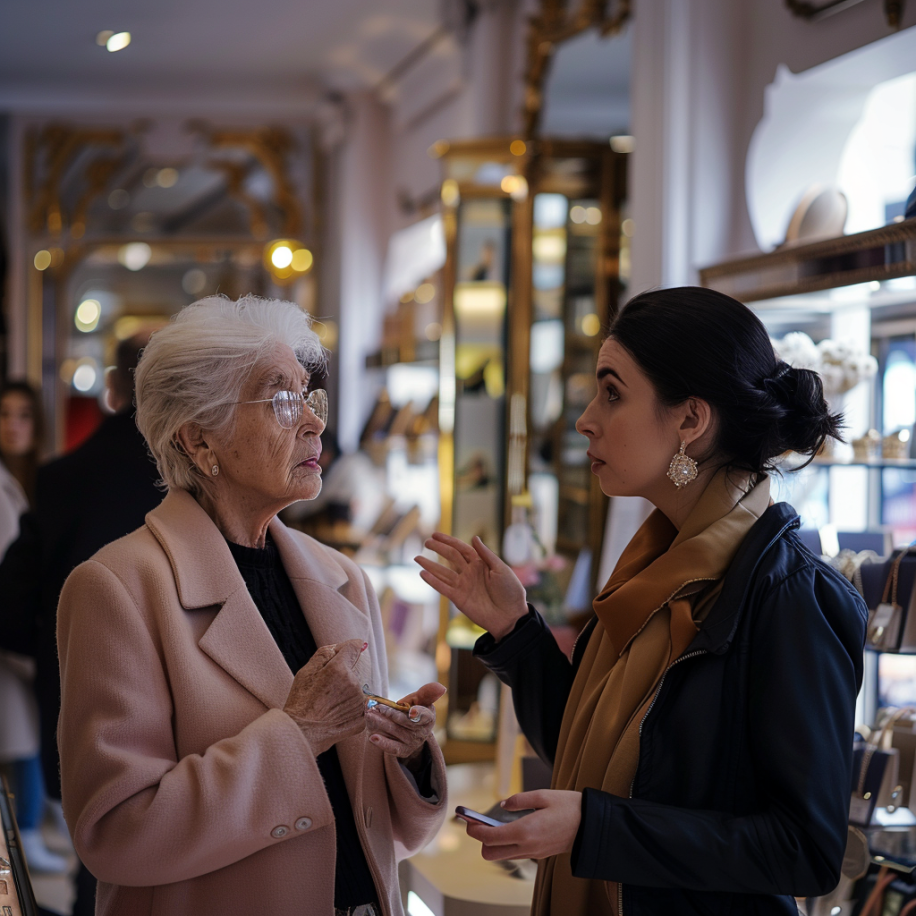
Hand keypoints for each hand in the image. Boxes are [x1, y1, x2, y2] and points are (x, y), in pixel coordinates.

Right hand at [283, 638, 367, 755]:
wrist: (302, 733)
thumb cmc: (301, 701)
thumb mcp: (306, 671)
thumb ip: (328, 652)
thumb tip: (354, 644)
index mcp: (339, 669)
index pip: (354, 647)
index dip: (345, 649)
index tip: (341, 654)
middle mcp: (353, 684)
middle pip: (353, 670)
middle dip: (343, 674)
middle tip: (325, 689)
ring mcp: (360, 702)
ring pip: (356, 688)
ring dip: (346, 691)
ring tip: (328, 703)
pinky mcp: (363, 717)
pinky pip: (359, 705)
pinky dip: (349, 707)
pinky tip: (335, 713)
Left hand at [366, 682, 445, 766]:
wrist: (410, 729)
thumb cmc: (415, 708)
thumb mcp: (421, 699)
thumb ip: (427, 692)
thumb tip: (441, 687)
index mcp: (428, 717)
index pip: (424, 716)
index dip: (418, 713)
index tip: (412, 711)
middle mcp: (422, 732)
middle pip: (405, 723)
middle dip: (390, 714)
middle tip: (377, 707)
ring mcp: (412, 742)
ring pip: (395, 732)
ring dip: (381, 724)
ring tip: (369, 715)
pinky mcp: (403, 751)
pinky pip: (392, 748)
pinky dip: (382, 743)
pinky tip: (372, 737)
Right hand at [415, 533, 527, 640]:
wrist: (510, 617)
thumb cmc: (510, 592)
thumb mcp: (501, 569)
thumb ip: (486, 554)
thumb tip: (474, 537)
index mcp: (481, 563)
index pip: (461, 548)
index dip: (448, 541)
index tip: (435, 534)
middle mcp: (470, 573)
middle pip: (450, 557)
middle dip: (438, 549)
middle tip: (426, 542)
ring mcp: (463, 585)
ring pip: (443, 572)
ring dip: (430, 565)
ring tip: (416, 558)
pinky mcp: (459, 598)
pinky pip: (443, 588)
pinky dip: (432, 581)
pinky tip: (423, 573)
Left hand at [458, 790, 581, 860]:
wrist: (591, 825)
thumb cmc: (569, 807)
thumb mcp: (543, 795)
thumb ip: (519, 800)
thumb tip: (503, 805)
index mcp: (525, 831)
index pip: (490, 837)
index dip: (475, 830)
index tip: (467, 821)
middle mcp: (527, 846)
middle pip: (491, 853)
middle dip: (480, 839)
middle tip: (477, 823)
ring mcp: (533, 853)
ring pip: (502, 856)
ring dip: (492, 843)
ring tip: (490, 824)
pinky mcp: (539, 854)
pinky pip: (515, 854)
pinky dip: (506, 844)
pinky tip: (508, 829)